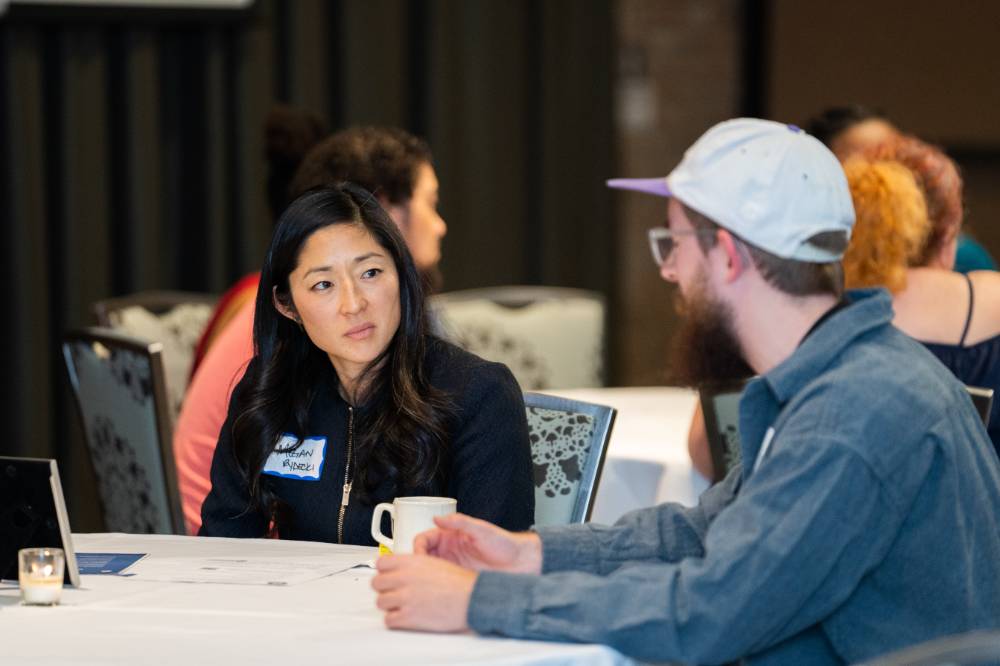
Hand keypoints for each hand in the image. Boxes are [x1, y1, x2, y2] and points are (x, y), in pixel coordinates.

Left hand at [372, 554, 475, 631]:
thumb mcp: (434, 562)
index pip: (381, 563)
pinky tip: (405, 617)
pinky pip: (389, 620)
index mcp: (411, 562)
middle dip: (384, 589)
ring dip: (389, 605)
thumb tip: (401, 571)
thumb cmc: (459, 582)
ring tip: (401, 606)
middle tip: (393, 592)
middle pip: (376, 583)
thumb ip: (413, 565)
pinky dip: (395, 620)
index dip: (384, 571)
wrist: (471, 598)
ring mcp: (405, 597)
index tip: (388, 575)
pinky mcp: (408, 616)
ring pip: (380, 602)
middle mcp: (404, 577)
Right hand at [412, 513, 541, 573]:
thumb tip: (437, 518)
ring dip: (425, 576)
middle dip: (417, 564)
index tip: (418, 557)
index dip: (417, 547)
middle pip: (423, 556)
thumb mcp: (481, 530)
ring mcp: (453, 566)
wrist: (520, 563)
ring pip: (430, 571)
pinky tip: (437, 591)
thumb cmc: (504, 544)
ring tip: (425, 584)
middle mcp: (449, 550)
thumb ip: (459, 523)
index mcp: (450, 536)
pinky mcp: (459, 579)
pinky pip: (442, 582)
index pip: (424, 539)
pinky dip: (436, 585)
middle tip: (417, 574)